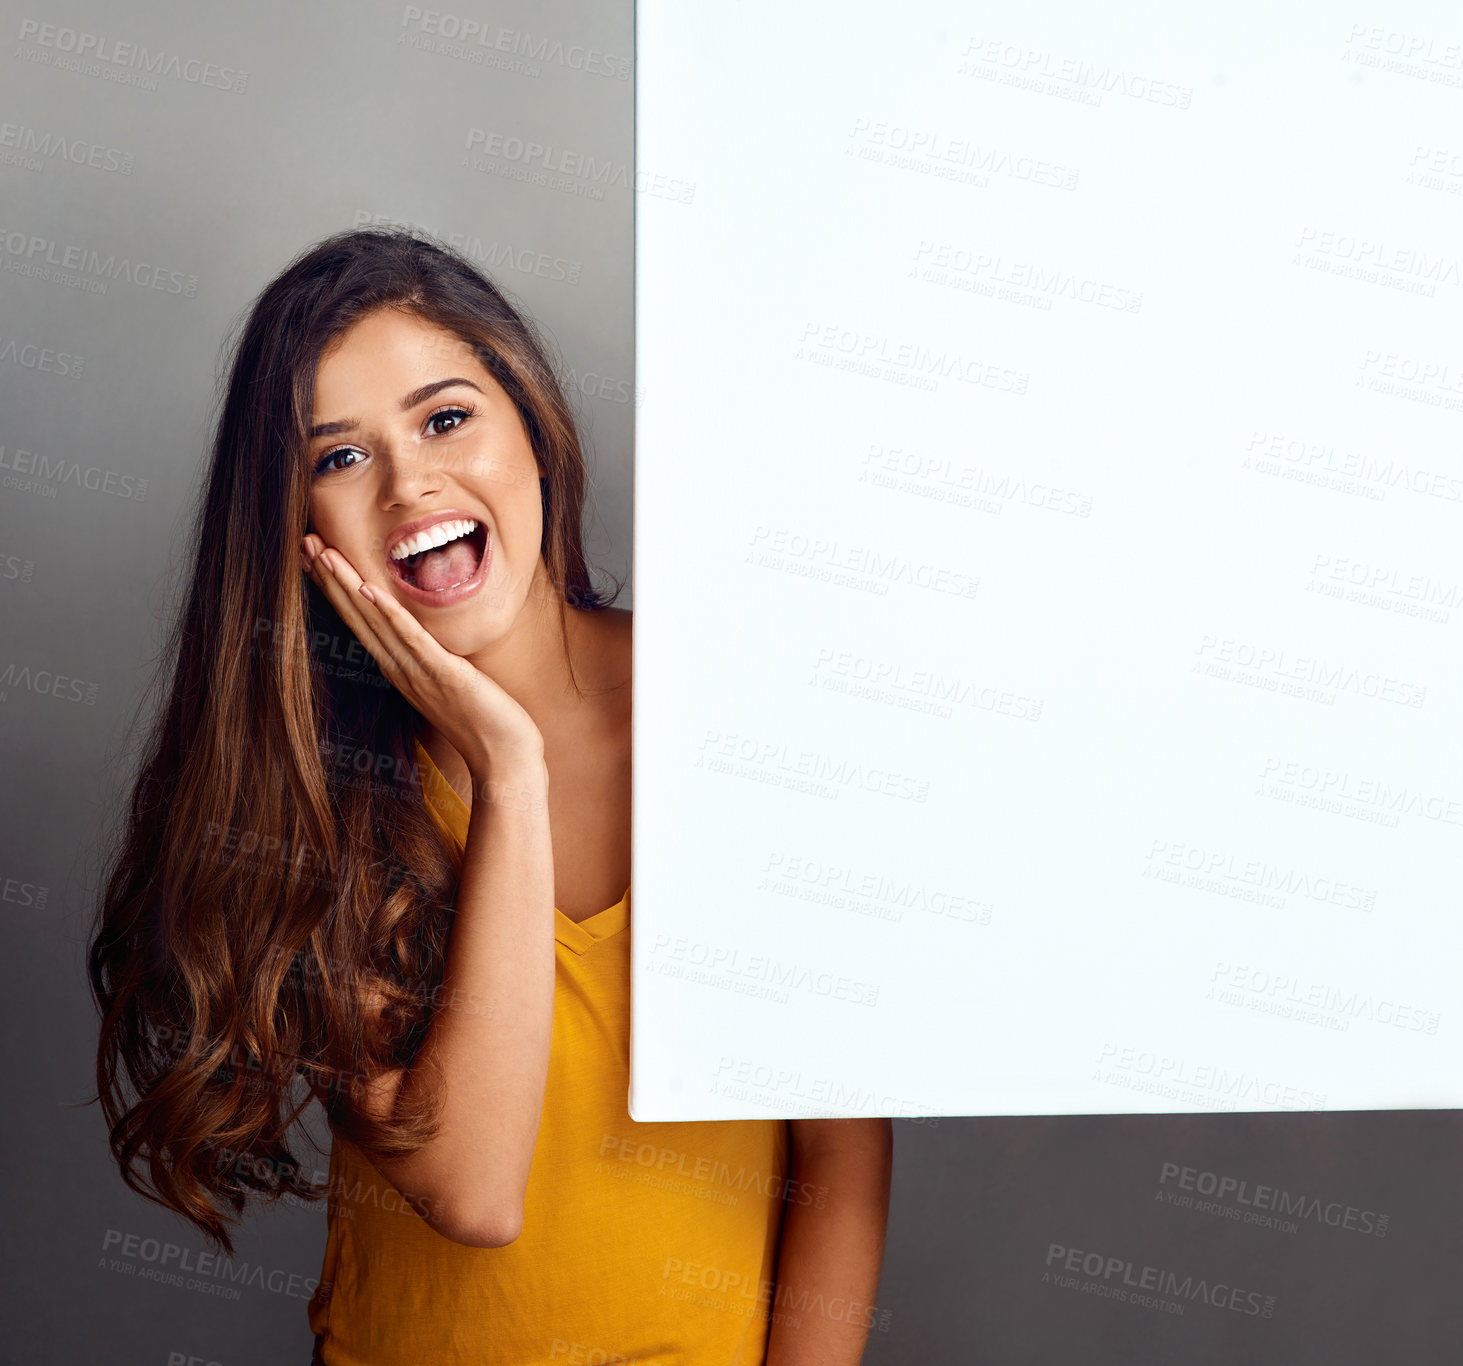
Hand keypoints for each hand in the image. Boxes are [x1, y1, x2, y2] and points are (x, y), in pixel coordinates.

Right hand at [300, 533, 542, 778]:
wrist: (503, 758)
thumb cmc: (483, 719)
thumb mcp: (449, 679)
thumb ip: (432, 657)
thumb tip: (427, 636)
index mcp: (400, 667)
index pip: (360, 620)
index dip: (335, 587)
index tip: (314, 555)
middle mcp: (400, 668)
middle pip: (356, 615)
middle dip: (330, 577)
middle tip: (303, 541)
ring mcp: (417, 672)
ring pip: (375, 622)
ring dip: (347, 586)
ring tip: (324, 553)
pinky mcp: (443, 674)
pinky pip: (411, 639)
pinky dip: (389, 614)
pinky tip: (369, 590)